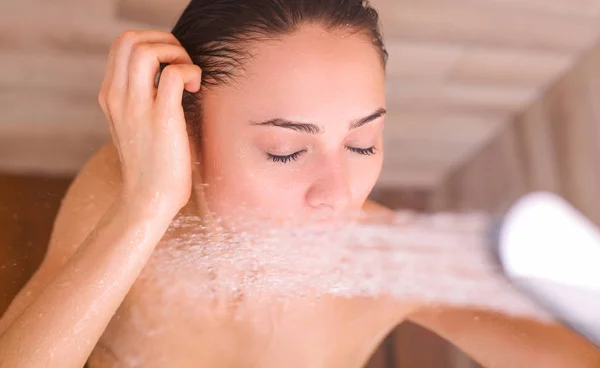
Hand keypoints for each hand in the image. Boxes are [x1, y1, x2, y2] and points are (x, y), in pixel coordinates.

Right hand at [98, 30, 201, 212]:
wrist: (148, 199)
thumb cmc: (151, 165)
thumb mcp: (135, 126)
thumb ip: (140, 100)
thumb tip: (168, 77)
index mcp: (110, 96)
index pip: (122, 46)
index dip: (152, 43)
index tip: (171, 62)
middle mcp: (118, 97)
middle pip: (130, 39)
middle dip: (163, 40)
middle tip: (182, 62)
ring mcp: (136, 107)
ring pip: (146, 50)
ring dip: (175, 52)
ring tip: (189, 74)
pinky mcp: (161, 118)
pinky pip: (173, 74)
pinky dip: (190, 71)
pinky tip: (196, 87)